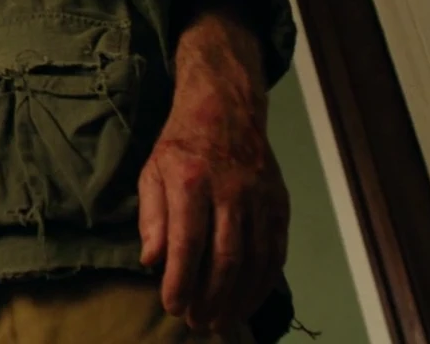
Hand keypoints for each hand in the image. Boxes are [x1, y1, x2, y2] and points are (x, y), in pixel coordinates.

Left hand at [139, 16, 289, 332]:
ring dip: (240, 296)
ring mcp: (259, 197)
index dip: (180, 280)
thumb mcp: (151, 172)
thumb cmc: (180, 144)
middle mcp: (229, 191)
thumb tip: (151, 261)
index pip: (187, 243)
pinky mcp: (279, 202)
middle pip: (225, 257)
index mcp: (191, 182)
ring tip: (223, 320)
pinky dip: (265, 280)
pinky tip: (251, 299)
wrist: (225, 107)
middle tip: (199, 323)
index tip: (173, 307)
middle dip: (212, 297)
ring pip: (254, 258)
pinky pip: (276, 249)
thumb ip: (151, 217)